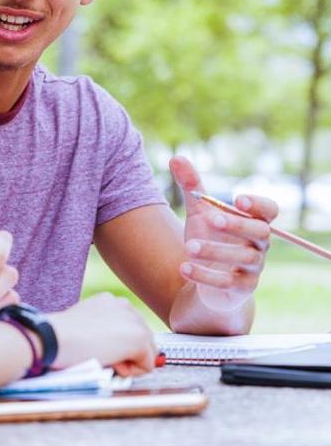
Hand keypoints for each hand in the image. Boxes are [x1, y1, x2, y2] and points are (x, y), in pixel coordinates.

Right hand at [48, 293, 155, 375]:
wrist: (54, 338)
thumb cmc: (61, 337)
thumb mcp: (85, 325)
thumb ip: (103, 331)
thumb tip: (119, 350)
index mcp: (110, 301)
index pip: (128, 329)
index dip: (115, 345)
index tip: (96, 346)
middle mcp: (125, 305)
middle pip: (142, 340)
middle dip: (125, 354)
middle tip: (99, 354)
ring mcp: (135, 320)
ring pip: (147, 353)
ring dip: (128, 362)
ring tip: (103, 357)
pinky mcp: (139, 337)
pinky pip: (147, 366)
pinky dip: (131, 371)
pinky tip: (110, 362)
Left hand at [170, 155, 277, 311]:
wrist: (205, 277)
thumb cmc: (209, 237)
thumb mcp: (199, 211)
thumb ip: (192, 186)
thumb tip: (176, 157)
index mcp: (253, 222)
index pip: (269, 211)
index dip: (258, 204)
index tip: (237, 199)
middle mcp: (259, 244)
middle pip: (260, 233)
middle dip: (237, 225)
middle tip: (211, 219)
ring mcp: (252, 268)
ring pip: (242, 259)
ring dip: (215, 252)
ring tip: (188, 247)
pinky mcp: (240, 288)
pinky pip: (228, 283)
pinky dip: (205, 276)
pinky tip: (183, 267)